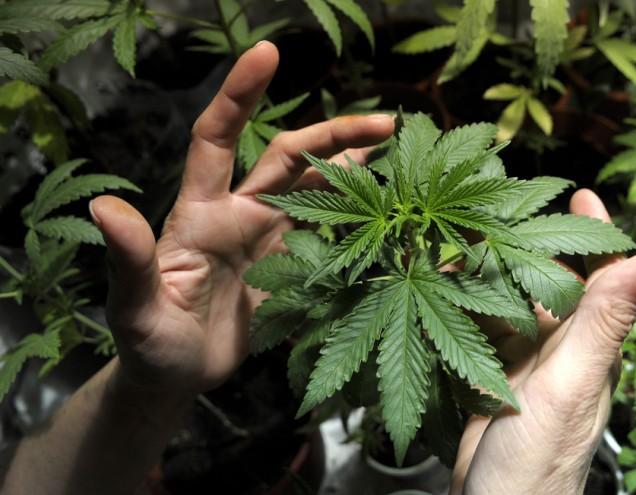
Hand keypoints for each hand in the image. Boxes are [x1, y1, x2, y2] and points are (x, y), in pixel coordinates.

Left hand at [89, 42, 393, 397]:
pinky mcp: (294, 272)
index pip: (218, 139)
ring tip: (398, 150)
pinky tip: (389, 211)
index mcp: (203, 213)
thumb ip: (130, 261)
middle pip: (290, 159)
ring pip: (318, 192)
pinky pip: (331, 237)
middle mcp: (242, 216)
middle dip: (335, 134)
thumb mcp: (134, 307)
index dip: (240, 95)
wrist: (176, 377)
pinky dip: (359, 221)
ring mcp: (270, 242)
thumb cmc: (149, 343)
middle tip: (386, 123)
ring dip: (355, 169)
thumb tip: (105, 209)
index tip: (268, 53)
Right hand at [450, 190, 635, 494]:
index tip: (579, 194)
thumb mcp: (573, 381)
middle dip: (523, 245)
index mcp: (589, 346)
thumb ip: (610, 319)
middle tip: (492, 212)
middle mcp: (560, 350)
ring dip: (485, 273)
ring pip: (508, 304)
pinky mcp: (491, 380)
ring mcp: (524, 365)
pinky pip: (480, 332)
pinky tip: (444, 291)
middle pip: (546, 283)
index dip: (592, 235)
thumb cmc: (538, 460)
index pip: (600, 276)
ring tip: (456, 246)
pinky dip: (463, 308)